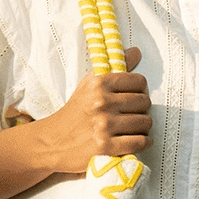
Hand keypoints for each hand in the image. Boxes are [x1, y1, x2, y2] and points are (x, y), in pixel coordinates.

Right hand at [39, 46, 150, 173]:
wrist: (52, 142)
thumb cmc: (75, 112)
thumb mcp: (89, 85)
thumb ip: (115, 67)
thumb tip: (137, 51)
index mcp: (98, 84)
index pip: (139, 82)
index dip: (141, 90)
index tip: (135, 97)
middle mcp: (102, 103)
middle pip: (144, 102)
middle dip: (142, 109)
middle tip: (133, 114)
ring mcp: (104, 126)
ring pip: (145, 122)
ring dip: (143, 127)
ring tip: (134, 128)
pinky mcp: (106, 147)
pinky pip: (140, 142)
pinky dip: (144, 142)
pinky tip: (138, 140)